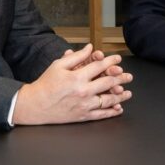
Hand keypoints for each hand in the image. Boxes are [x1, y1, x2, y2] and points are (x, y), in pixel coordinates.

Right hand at [13, 44, 132, 124]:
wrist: (35, 105)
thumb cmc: (46, 84)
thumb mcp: (58, 65)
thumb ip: (76, 56)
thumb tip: (90, 48)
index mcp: (77, 77)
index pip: (99, 66)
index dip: (110, 61)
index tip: (118, 59)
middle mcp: (83, 92)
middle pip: (108, 83)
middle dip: (120, 78)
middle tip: (129, 76)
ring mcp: (84, 105)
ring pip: (108, 100)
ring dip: (120, 96)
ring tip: (128, 93)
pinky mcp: (82, 116)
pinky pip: (101, 115)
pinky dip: (111, 112)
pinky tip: (118, 109)